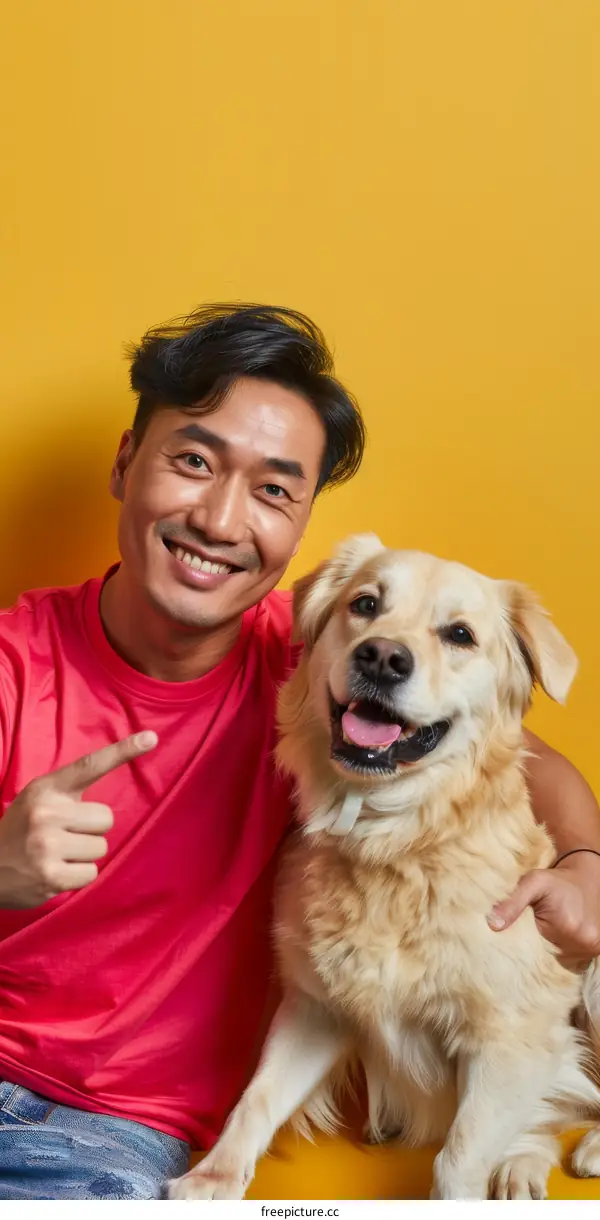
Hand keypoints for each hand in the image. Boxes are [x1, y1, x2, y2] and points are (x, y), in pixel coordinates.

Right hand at [0, 731, 156, 908]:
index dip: (123, 751)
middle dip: (90, 830)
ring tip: (56, 855)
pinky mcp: (52, 876)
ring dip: (83, 855)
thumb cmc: (20, 830)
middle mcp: (47, 813)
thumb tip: (111, 799)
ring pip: (100, 847)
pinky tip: (55, 872)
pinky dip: (77, 876)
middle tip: (62, 836)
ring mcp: (48, 845)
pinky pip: (91, 873)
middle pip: (105, 818)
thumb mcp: (38, 799)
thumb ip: (69, 793)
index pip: (90, 765)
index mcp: (46, 789)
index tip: (150, 738)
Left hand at [488, 852, 599, 963]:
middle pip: (550, 960)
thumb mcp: (533, 882)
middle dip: (534, 951)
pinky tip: (552, 939)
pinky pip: (569, 960)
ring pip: (559, 961)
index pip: (538, 954)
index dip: (523, 948)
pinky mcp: (593, 949)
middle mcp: (586, 943)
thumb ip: (512, 902)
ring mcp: (591, 949)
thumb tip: (492, 925)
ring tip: (540, 935)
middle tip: (525, 935)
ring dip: (548, 952)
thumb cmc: (556, 881)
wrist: (585, 878)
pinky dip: (559, 952)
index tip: (510, 941)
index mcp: (572, 929)